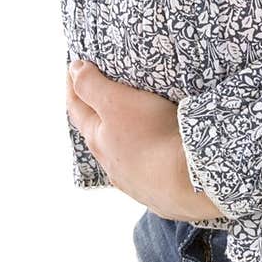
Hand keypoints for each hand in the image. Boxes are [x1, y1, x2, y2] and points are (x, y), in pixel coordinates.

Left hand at [66, 59, 226, 222]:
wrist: (188, 181)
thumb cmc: (152, 137)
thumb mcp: (117, 102)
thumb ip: (93, 86)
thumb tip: (74, 70)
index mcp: (96, 138)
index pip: (77, 108)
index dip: (73, 87)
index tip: (73, 70)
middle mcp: (109, 162)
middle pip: (95, 134)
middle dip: (94, 114)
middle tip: (96, 97)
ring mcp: (132, 180)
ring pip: (118, 156)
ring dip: (118, 140)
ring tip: (126, 128)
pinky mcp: (155, 191)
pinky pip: (143, 171)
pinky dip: (142, 159)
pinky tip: (151, 158)